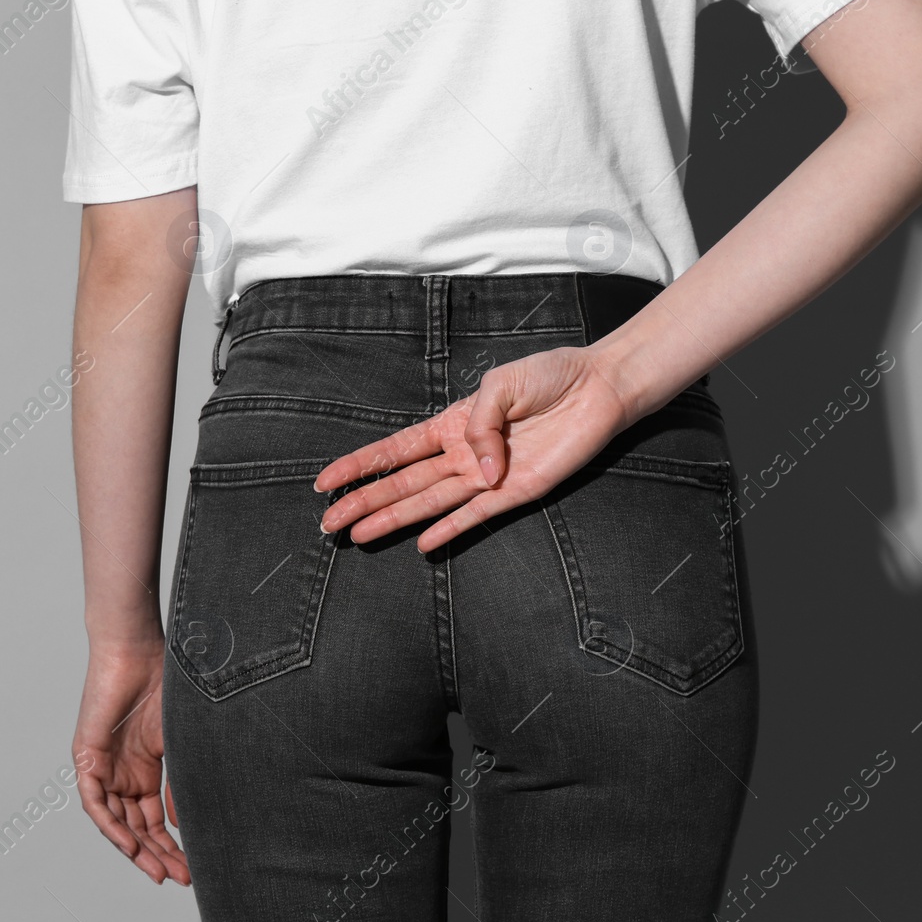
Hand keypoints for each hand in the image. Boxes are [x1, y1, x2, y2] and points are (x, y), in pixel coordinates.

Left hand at [72, 640, 190, 884]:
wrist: (137, 648)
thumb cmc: (163, 682)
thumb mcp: (178, 742)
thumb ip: (179, 784)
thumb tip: (184, 826)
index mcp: (145, 769)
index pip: (155, 818)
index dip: (172, 844)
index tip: (192, 868)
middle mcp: (122, 773)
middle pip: (137, 826)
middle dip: (158, 854)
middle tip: (181, 877)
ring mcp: (103, 766)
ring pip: (116, 821)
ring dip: (136, 848)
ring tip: (159, 870)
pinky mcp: (86, 757)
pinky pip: (94, 802)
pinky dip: (111, 825)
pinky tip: (130, 845)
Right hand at [315, 346, 634, 551]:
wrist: (597, 389)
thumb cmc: (549, 377)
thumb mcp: (501, 385)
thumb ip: (479, 425)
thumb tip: (478, 472)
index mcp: (452, 423)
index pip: (395, 449)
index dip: (359, 465)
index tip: (325, 482)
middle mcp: (463, 454)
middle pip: (403, 482)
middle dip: (364, 501)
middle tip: (328, 523)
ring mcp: (486, 476)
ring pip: (429, 502)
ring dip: (394, 519)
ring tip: (358, 535)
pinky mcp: (516, 493)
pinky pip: (476, 516)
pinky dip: (450, 530)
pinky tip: (422, 545)